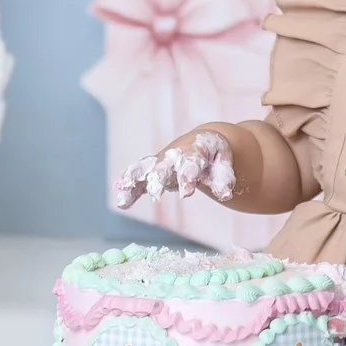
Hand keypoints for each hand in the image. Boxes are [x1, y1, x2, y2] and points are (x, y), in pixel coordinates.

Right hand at [114, 128, 237, 209]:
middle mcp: (173, 154)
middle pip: (164, 165)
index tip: (186, 194)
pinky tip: (121, 202)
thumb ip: (223, 179)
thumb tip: (225, 195)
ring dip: (134, 180)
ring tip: (123, 194)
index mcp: (194, 150)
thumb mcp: (223, 164)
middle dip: (158, 178)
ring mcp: (160, 161)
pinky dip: (128, 187)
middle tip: (155, 193)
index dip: (188, 177)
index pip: (190, 163)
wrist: (200, 143)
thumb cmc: (213, 156)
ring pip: (145, 168)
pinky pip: (137, 177)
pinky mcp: (151, 170)